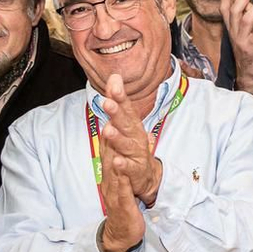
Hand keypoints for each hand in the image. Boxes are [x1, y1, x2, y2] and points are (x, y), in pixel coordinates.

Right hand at [95, 110, 146, 251]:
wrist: (123, 233)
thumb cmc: (125, 204)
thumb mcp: (124, 177)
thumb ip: (124, 156)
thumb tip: (129, 138)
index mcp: (112, 167)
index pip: (111, 138)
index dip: (112, 116)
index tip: (113, 92)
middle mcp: (110, 175)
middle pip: (109, 145)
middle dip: (109, 122)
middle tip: (107, 99)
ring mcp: (114, 189)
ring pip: (112, 164)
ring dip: (110, 146)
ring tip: (109, 127)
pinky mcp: (122, 203)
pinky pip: (121, 188)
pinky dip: (120, 176)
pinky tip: (120, 164)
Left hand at [99, 74, 161, 206]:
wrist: (145, 175)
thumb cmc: (132, 146)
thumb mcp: (123, 123)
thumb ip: (117, 101)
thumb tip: (114, 76)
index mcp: (132, 125)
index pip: (126, 108)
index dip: (120, 97)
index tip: (113, 84)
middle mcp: (136, 137)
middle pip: (127, 123)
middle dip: (117, 113)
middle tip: (107, 102)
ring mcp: (137, 154)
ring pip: (127, 144)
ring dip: (118, 137)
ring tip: (108, 130)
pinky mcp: (136, 171)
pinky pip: (129, 168)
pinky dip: (123, 165)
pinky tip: (117, 161)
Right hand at [220, 0, 252, 95]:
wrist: (249, 75)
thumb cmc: (249, 52)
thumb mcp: (242, 33)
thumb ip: (240, 17)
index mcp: (232, 29)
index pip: (225, 9)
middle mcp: (234, 33)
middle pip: (235, 11)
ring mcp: (241, 41)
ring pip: (245, 20)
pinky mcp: (251, 49)